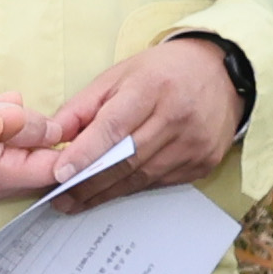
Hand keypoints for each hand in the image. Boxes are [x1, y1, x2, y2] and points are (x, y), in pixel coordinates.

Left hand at [0, 34, 247, 208]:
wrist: (220, 74)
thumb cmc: (162, 72)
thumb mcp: (118, 75)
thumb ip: (83, 106)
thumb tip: (52, 135)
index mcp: (152, 86)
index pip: (114, 125)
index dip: (86, 152)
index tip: (59, 173)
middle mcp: (177, 116)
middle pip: (126, 159)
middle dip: (88, 182)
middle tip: (59, 198)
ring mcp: (194, 143)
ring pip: (142, 177)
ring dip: (106, 193)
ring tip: (76, 201)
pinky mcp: (204, 162)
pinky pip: (160, 182)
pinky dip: (132, 188)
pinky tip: (111, 192)